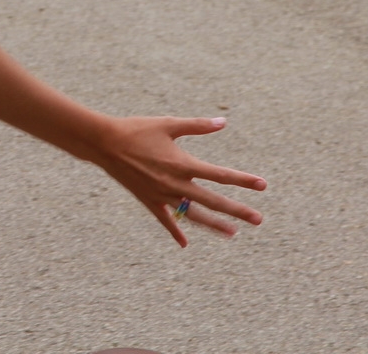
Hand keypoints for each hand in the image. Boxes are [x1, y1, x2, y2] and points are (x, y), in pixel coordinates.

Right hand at [95, 116, 265, 246]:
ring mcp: (162, 196)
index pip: (220, 174)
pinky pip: (165, 221)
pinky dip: (175, 231)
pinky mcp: (149, 201)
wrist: (105, 143)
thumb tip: (223, 122)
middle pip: (213, 201)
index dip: (242, 180)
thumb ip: (198, 125)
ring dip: (214, 225)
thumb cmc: (138, 130)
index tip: (262, 185)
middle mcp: (175, 184)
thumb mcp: (169, 124)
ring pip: (194, 215)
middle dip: (237, 210)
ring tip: (232, 233)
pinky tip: (185, 244)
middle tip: (258, 220)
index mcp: (183, 164)